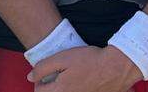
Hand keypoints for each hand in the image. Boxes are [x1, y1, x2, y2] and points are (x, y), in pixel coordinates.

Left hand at [29, 45, 143, 91]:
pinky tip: (81, 82)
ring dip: (63, 89)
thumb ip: (43, 68)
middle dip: (50, 89)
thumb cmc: (90, 60)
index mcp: (60, 91)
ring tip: (68, 79)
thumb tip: (30, 77)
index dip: (39, 82)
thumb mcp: (63, 58)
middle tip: (56, 77)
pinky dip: (76, 89)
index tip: (45, 75)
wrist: (117, 67)